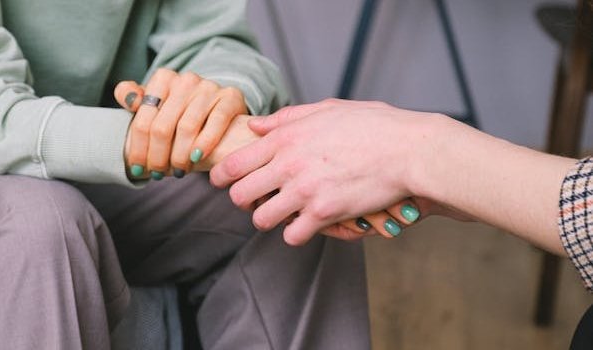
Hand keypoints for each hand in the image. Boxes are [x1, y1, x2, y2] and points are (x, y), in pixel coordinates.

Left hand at [114, 68, 247, 178]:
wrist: (219, 110)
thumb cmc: (180, 113)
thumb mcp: (155, 105)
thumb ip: (135, 99)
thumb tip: (127, 97)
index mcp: (163, 78)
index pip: (143, 120)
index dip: (138, 149)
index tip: (137, 169)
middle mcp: (186, 80)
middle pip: (162, 127)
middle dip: (157, 157)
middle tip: (158, 174)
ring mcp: (209, 87)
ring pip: (187, 128)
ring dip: (179, 156)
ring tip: (178, 171)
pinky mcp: (230, 97)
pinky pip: (216, 122)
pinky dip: (204, 143)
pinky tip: (196, 158)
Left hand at [210, 98, 440, 244]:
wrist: (409, 150)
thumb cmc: (373, 126)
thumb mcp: (327, 109)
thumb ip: (287, 118)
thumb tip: (255, 125)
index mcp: (286, 137)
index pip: (233, 163)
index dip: (220, 176)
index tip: (222, 182)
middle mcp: (288, 164)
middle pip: (239, 195)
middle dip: (243, 200)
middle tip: (255, 200)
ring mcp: (304, 191)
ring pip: (261, 219)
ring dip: (269, 219)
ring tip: (282, 213)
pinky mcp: (324, 213)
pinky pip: (292, 235)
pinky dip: (296, 233)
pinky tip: (306, 224)